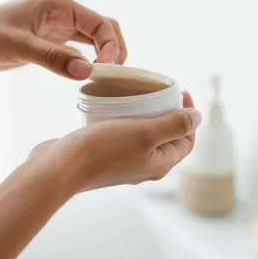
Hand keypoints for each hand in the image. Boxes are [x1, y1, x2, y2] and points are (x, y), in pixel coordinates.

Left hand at [0, 0, 125, 79]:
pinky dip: (86, 63)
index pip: (99, 22)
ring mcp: (55, 29)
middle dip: (113, 49)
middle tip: (112, 75)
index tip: (105, 69)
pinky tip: (86, 78)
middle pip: (102, 29)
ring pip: (92, 40)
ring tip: (105, 78)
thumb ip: (53, 58)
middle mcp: (61, 14)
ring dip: (102, 56)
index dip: (109, 45)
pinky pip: (76, 52)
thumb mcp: (19, 46)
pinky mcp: (47, 44)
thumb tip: (87, 72)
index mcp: (58, 4)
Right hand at [25, 92, 200, 192]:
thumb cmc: (102, 150)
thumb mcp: (144, 133)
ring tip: (137, 96)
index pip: (187, 140)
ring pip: (143, 136)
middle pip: (166, 137)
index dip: (189, 116)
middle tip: (159, 91)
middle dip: (168, 113)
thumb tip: (198, 118)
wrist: (59, 168)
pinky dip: (124, 119)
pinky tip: (113, 107)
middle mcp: (144, 166)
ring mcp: (122, 162)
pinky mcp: (103, 156)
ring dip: (144, 115)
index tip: (179, 91)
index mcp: (159, 164)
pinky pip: (121, 135)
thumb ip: (173, 125)